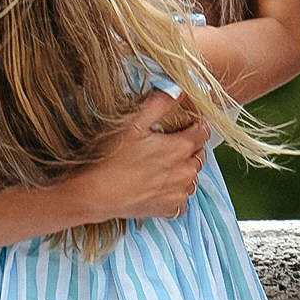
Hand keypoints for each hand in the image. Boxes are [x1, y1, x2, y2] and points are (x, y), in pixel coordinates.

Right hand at [68, 93, 209, 223]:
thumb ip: (159, 103)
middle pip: (199, 154)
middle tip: (169, 143)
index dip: (196, 124)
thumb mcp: (134, 123)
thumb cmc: (112, 158)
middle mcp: (186, 172)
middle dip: (190, 147)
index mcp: (181, 148)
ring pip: (192, 176)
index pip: (203, 132)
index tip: (186, 123)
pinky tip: (158, 184)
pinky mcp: (170, 209)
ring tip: (162, 164)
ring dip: (183, 169)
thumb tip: (178, 90)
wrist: (96, 194)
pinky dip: (175, 190)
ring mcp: (179, 193)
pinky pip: (182, 197)